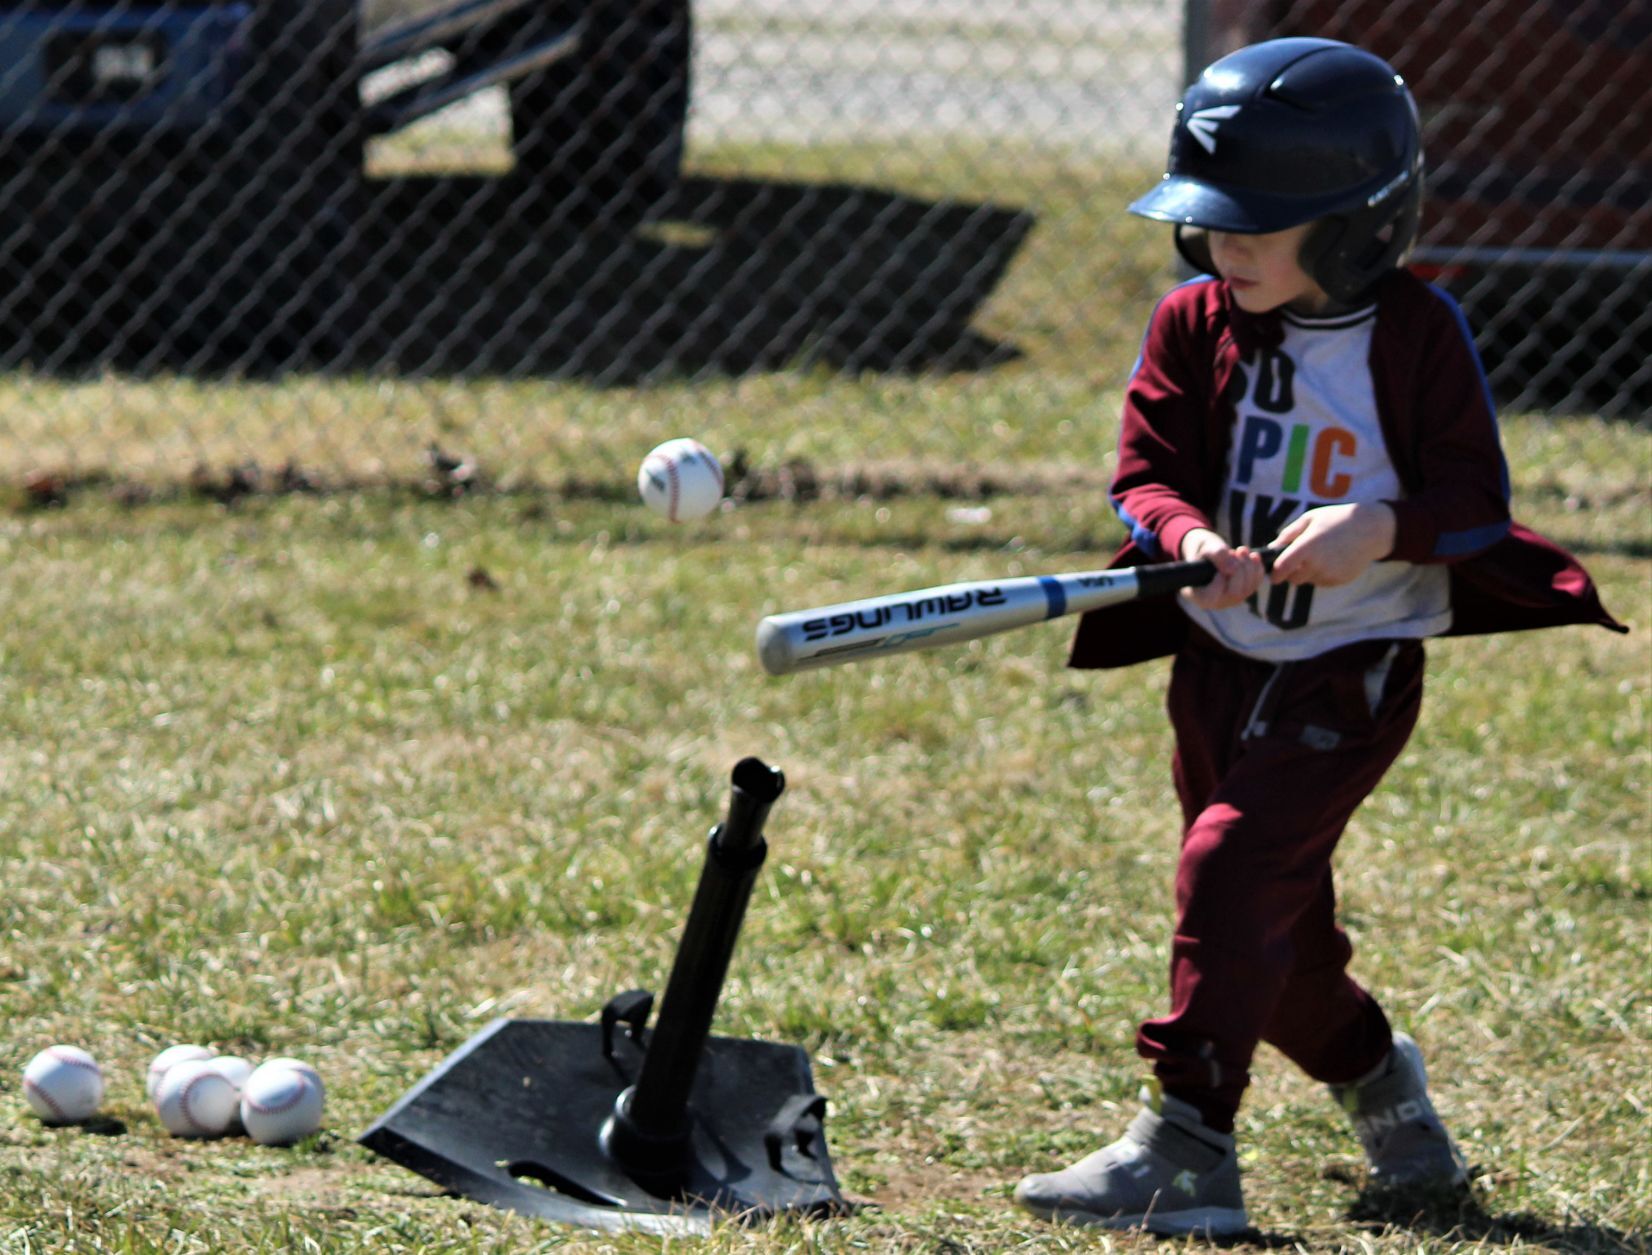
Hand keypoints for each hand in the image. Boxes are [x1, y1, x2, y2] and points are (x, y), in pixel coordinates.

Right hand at [1181, 528, 1267, 609]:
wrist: (1212, 557)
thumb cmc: (1205, 556)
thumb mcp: (1206, 550)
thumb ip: (1217, 556)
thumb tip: (1233, 569)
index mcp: (1201, 597)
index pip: (1213, 596)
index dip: (1219, 578)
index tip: (1218, 566)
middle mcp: (1218, 602)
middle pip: (1234, 593)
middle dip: (1238, 569)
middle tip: (1234, 551)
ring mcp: (1234, 599)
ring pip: (1248, 587)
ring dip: (1248, 565)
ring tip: (1241, 550)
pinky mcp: (1246, 591)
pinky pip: (1256, 582)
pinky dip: (1257, 567)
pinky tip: (1252, 556)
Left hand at [1269, 503, 1395, 585]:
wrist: (1370, 529)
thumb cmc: (1337, 519)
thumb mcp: (1310, 518)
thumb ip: (1289, 534)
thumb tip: (1272, 547)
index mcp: (1306, 547)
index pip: (1282, 568)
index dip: (1275, 574)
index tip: (1273, 574)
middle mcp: (1317, 564)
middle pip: (1294, 579)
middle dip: (1292, 572)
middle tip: (1299, 560)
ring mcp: (1330, 574)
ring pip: (1309, 580)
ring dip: (1308, 572)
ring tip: (1320, 554)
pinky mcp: (1340, 580)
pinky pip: (1323, 582)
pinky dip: (1322, 574)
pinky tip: (1332, 559)